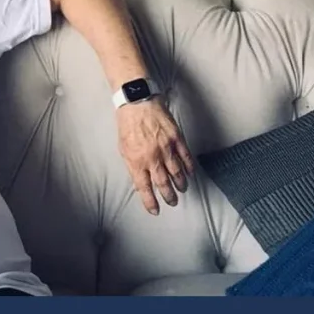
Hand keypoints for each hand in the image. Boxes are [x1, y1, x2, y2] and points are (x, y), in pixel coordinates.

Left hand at [116, 96, 195, 214]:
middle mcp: (152, 158)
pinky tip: (190, 174)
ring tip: (182, 190)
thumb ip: (133, 165)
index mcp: (136, 161)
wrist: (137, 102)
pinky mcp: (177, 139)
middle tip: (172, 202)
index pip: (144, 188)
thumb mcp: (123, 148)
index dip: (150, 202)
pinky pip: (186, 158)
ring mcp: (166, 148)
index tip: (155, 211)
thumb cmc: (127, 125)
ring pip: (177, 173)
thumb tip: (140, 181)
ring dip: (181, 185)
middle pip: (163, 184)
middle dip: (169, 197)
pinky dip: (189, 168)